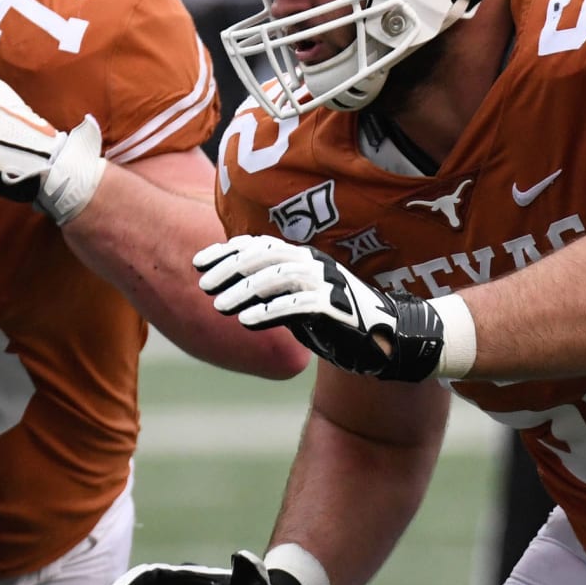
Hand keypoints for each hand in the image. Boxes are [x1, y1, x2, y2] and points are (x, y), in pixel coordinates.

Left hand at [195, 235, 445, 380]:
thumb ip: (271, 293)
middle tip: (203, 284)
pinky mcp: (335, 307)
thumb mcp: (297, 302)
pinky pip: (297, 304)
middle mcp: (314, 263)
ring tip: (218, 306)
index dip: (227, 250)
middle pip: (264, 256)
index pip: (259, 245)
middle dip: (230, 268)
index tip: (199, 262)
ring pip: (278, 277)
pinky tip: (246, 323)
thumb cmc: (337, 320)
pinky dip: (269, 312)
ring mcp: (327, 283)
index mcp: (304, 257)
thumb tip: (232, 290)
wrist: (385, 339)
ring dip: (244, 291)